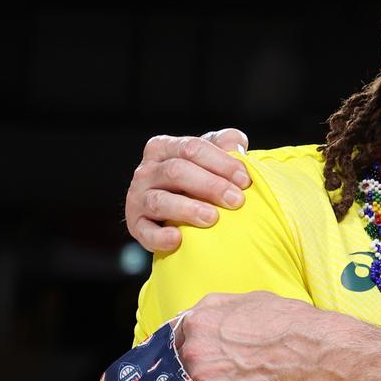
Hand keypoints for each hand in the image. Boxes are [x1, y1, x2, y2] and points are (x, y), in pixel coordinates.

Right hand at [126, 128, 251, 251]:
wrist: (179, 207)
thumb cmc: (201, 173)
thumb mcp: (214, 152)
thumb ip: (227, 142)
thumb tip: (235, 150)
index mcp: (164, 147)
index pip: (192, 148)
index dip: (221, 163)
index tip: (245, 180)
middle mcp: (146, 170)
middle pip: (176, 172)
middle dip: (210, 186)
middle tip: (236, 200)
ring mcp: (138, 198)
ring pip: (160, 201)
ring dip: (188, 209)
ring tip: (212, 218)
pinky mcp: (135, 225)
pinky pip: (144, 232)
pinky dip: (160, 237)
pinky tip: (177, 239)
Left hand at [174, 291, 325, 380]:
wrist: (312, 351)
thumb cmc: (289, 322)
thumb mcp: (250, 299)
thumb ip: (219, 309)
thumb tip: (207, 318)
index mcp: (200, 317)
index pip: (171, 337)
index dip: (179, 349)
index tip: (183, 359)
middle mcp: (194, 344)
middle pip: (174, 364)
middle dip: (186, 372)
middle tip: (203, 379)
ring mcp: (201, 373)